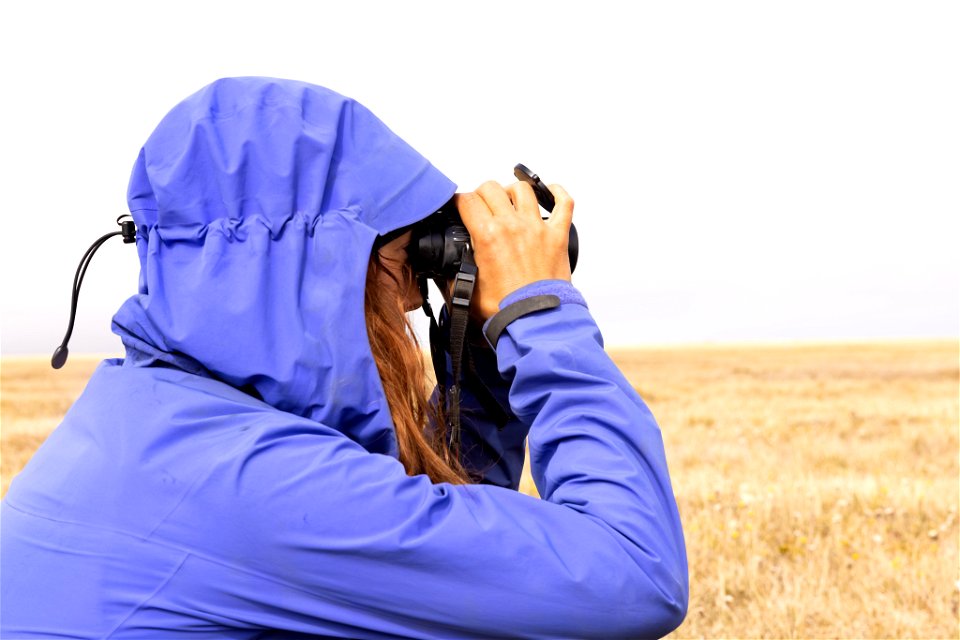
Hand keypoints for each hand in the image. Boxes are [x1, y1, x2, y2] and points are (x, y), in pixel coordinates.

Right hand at [455, 180, 573, 319]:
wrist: (535, 323)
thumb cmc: (506, 312)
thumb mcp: (466, 292)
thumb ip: (453, 275)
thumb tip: (448, 269)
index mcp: (487, 236)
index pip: (467, 201)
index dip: (459, 202)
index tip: (460, 208)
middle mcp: (512, 226)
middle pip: (491, 188)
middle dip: (481, 194)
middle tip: (481, 207)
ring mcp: (537, 228)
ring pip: (522, 190)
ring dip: (510, 192)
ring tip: (508, 202)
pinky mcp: (557, 236)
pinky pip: (564, 202)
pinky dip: (556, 192)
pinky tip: (548, 192)